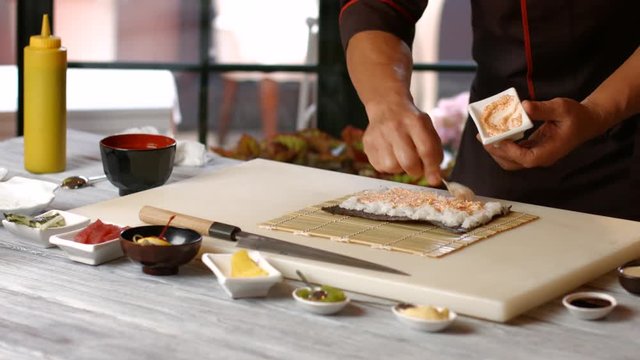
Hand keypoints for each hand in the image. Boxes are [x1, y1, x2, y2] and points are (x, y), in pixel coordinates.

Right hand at [362, 101, 442, 184]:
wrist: (387, 107)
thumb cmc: (412, 123)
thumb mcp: (427, 130)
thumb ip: (434, 153)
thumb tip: (434, 179)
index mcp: (415, 121)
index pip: (426, 150)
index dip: (432, 168)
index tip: (435, 177)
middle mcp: (395, 127)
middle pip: (408, 162)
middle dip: (416, 171)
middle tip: (417, 167)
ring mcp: (379, 136)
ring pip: (392, 167)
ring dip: (400, 168)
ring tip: (401, 158)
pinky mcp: (367, 144)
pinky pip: (380, 167)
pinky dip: (388, 166)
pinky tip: (390, 155)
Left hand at [482, 98, 607, 169]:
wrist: (587, 121)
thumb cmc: (577, 115)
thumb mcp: (562, 107)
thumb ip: (543, 109)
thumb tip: (524, 106)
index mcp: (549, 153)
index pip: (525, 158)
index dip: (509, 151)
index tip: (496, 139)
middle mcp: (540, 158)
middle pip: (512, 163)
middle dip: (495, 151)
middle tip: (482, 136)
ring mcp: (536, 156)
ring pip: (510, 160)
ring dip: (496, 149)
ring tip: (484, 135)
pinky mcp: (532, 150)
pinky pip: (513, 152)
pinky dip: (503, 145)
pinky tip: (495, 133)